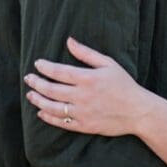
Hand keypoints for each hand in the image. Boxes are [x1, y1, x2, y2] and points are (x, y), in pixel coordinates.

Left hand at [24, 36, 147, 136]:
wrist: (138, 111)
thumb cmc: (124, 84)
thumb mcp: (108, 64)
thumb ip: (86, 53)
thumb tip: (69, 41)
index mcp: (88, 78)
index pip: (59, 72)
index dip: (45, 67)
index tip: (37, 64)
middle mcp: (83, 96)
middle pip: (51, 89)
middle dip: (36, 83)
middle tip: (28, 78)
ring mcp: (82, 112)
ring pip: (52, 107)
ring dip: (38, 100)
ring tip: (30, 95)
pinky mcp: (84, 125)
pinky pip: (61, 122)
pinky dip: (49, 117)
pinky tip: (41, 112)